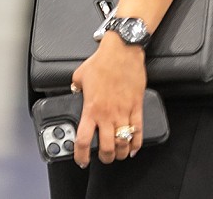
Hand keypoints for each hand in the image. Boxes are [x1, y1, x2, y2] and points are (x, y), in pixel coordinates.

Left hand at [70, 36, 146, 166]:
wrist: (122, 51)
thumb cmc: (102, 62)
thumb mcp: (79, 75)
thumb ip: (75, 88)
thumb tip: (74, 92)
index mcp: (91, 109)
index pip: (84, 140)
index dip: (81, 155)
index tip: (81, 160)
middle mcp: (108, 114)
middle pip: (107, 147)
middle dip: (105, 158)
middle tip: (103, 158)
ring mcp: (124, 112)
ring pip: (123, 143)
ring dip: (120, 153)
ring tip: (117, 154)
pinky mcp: (137, 107)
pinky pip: (138, 130)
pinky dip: (137, 143)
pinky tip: (133, 148)